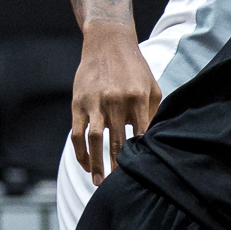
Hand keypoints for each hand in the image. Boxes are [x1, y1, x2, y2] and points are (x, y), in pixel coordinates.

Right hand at [71, 27, 162, 185]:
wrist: (108, 42)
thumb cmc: (135, 69)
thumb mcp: (151, 88)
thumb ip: (153, 115)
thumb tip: (153, 144)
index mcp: (138, 99)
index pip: (141, 136)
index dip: (141, 157)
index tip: (142, 174)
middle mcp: (116, 102)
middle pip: (118, 143)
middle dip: (118, 168)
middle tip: (119, 187)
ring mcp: (95, 103)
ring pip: (95, 141)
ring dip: (96, 165)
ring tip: (98, 182)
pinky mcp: (78, 104)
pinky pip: (77, 134)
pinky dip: (81, 152)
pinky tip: (85, 164)